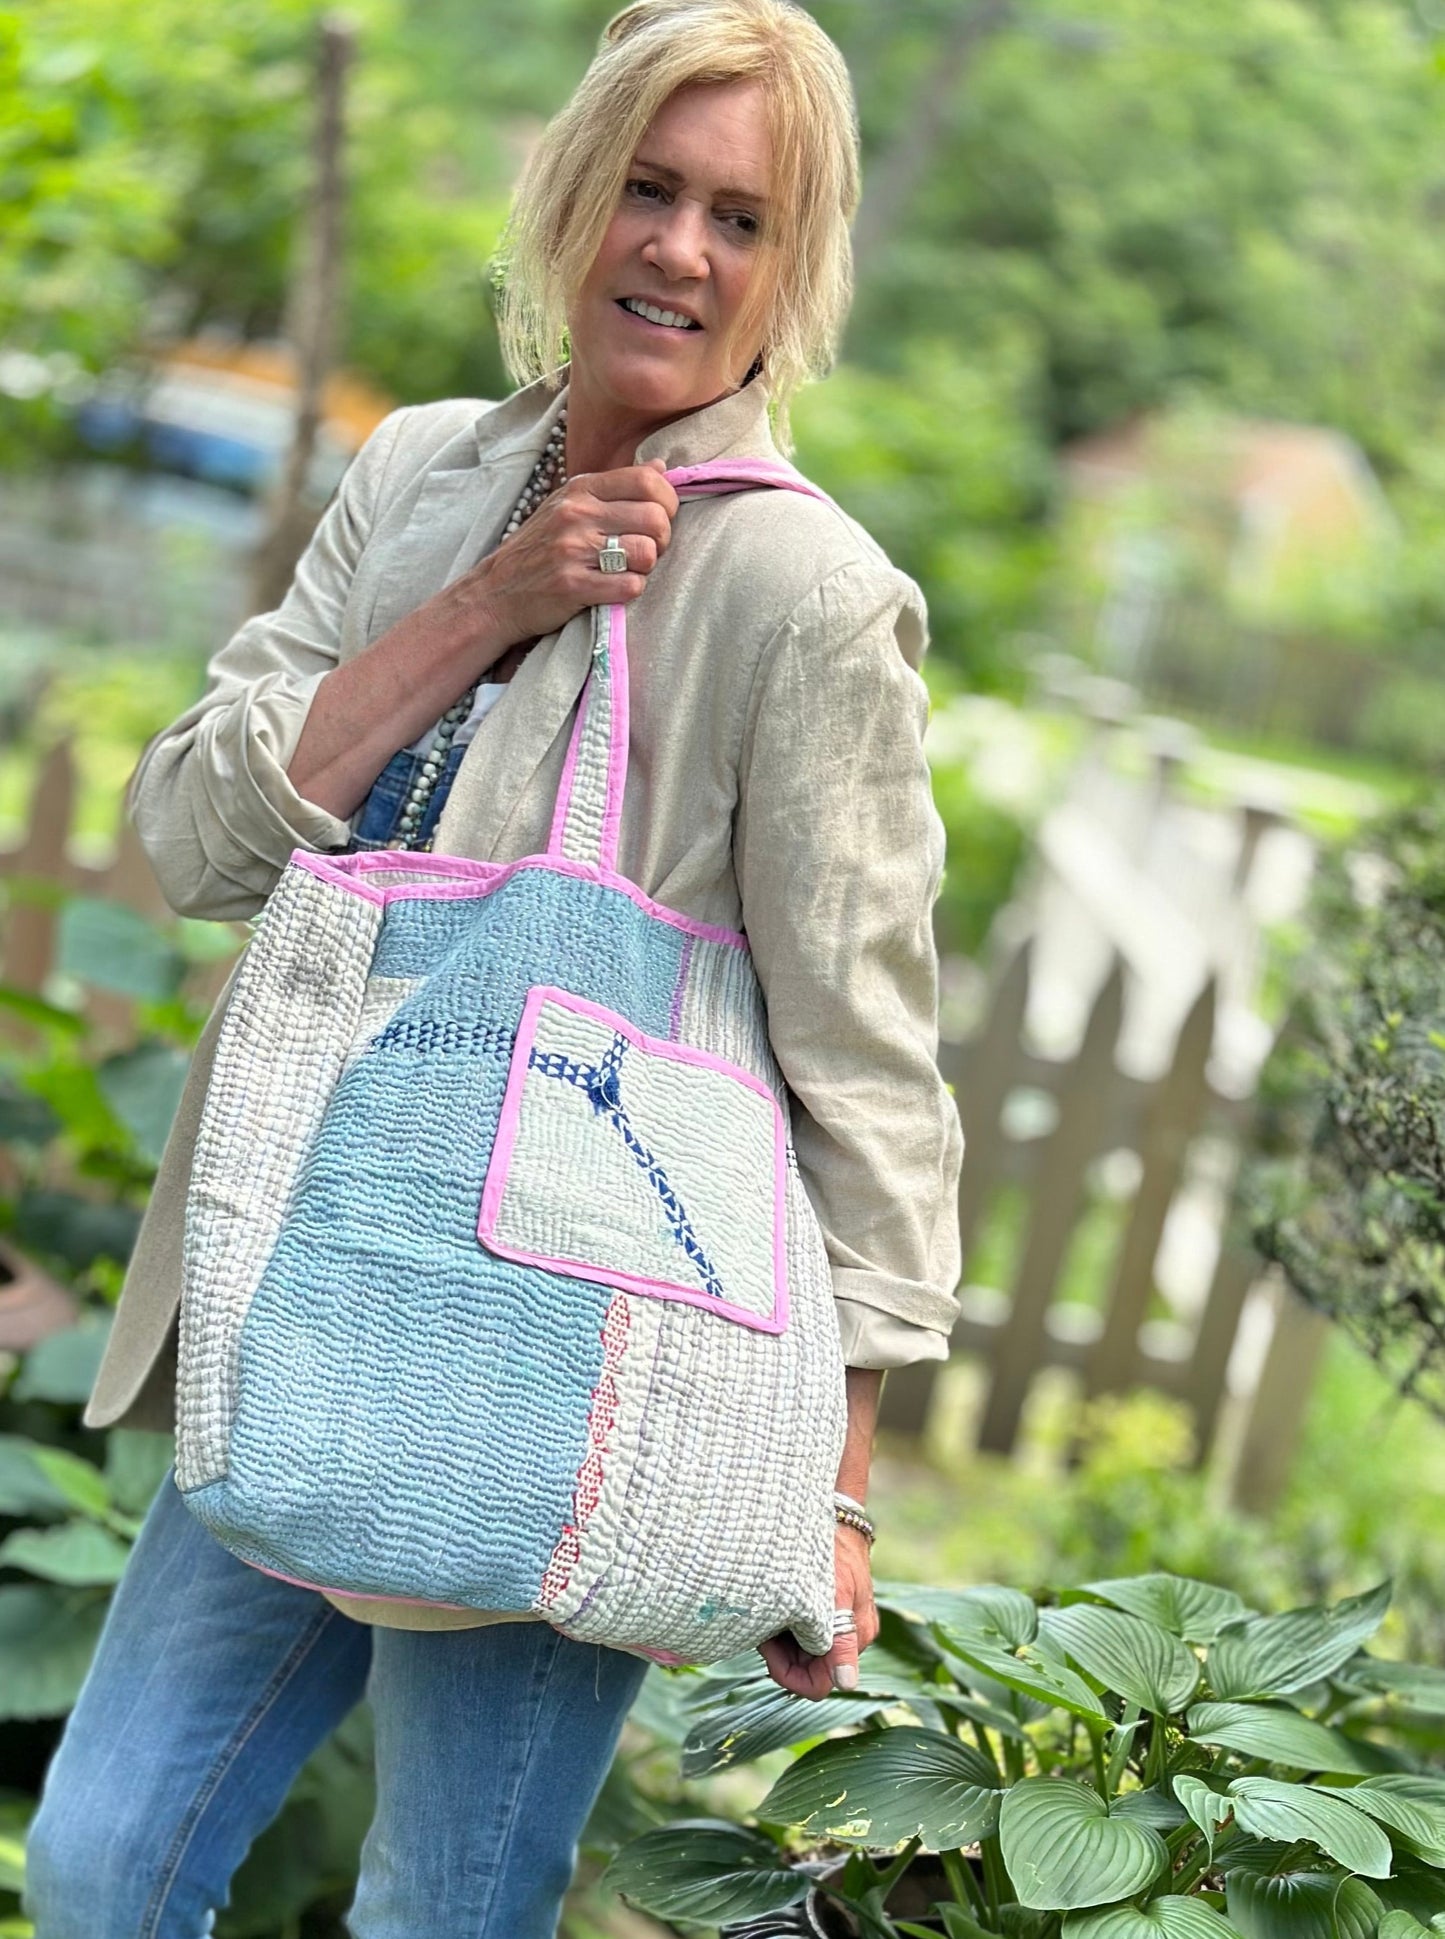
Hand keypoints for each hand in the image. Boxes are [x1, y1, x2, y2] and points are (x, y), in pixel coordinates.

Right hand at [460, 459, 678, 653]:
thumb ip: (614, 487)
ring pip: (647, 553)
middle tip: (647, 551)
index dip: (668, 502)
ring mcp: (573, 549)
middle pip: (655, 519)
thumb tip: (660, 465)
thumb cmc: (540, 548)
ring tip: (627, 570)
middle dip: (662, 540)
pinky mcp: (572, 585)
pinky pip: (630, 586)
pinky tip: (613, 589)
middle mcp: (576, 513)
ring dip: (645, 567)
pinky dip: (630, 590)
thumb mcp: (569, 504)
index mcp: (580, 488)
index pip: (648, 481)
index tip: (661, 518)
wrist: (495, 592)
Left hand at [757, 1526, 878, 1696]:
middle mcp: (850, 1637)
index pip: (817, 1684)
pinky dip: (786, 1624)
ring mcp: (841, 1624)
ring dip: (781, 1639)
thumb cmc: (833, 1553)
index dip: (788, 1673)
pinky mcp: (830, 1611)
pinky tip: (777, 1603)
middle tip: (763, 1623)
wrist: (835, 1517)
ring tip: (769, 1610)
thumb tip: (847, 1684)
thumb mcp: (834, 1597)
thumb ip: (840, 1642)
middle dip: (781, 1654)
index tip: (768, 1647)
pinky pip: (803, 1632)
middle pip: (807, 1668)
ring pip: (802, 1652)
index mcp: (855, 1639)